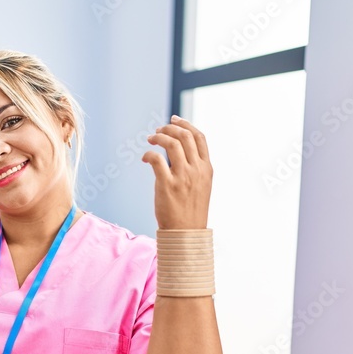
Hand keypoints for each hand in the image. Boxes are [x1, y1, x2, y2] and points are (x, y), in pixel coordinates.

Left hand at [142, 115, 212, 229]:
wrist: (186, 233)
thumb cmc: (191, 210)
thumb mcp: (202, 185)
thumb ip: (195, 168)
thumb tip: (180, 151)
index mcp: (207, 168)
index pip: (199, 137)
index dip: (186, 124)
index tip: (174, 120)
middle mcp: (197, 170)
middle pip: (184, 136)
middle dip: (169, 128)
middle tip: (157, 131)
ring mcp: (183, 177)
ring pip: (171, 143)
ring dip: (158, 137)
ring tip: (150, 140)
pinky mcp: (167, 185)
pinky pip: (156, 159)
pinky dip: (149, 154)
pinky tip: (145, 158)